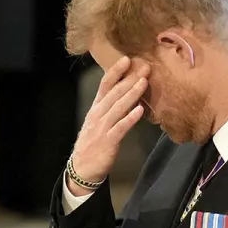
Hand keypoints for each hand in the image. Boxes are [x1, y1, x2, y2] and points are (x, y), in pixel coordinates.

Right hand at [68, 56, 149, 194]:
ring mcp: (102, 127)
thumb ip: (112, 108)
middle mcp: (98, 114)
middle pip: (114, 93)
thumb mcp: (99, 122)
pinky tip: (140, 110)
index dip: (116, 72)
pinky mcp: (108, 141)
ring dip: (132, 94)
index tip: (127, 59)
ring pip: (118, 107)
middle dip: (130, 79)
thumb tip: (128, 95)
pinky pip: (120, 127)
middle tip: (145, 67)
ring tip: (144, 82)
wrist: (82, 168)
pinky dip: (130, 118)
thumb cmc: (94, 144)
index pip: (105, 85)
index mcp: (96, 108)